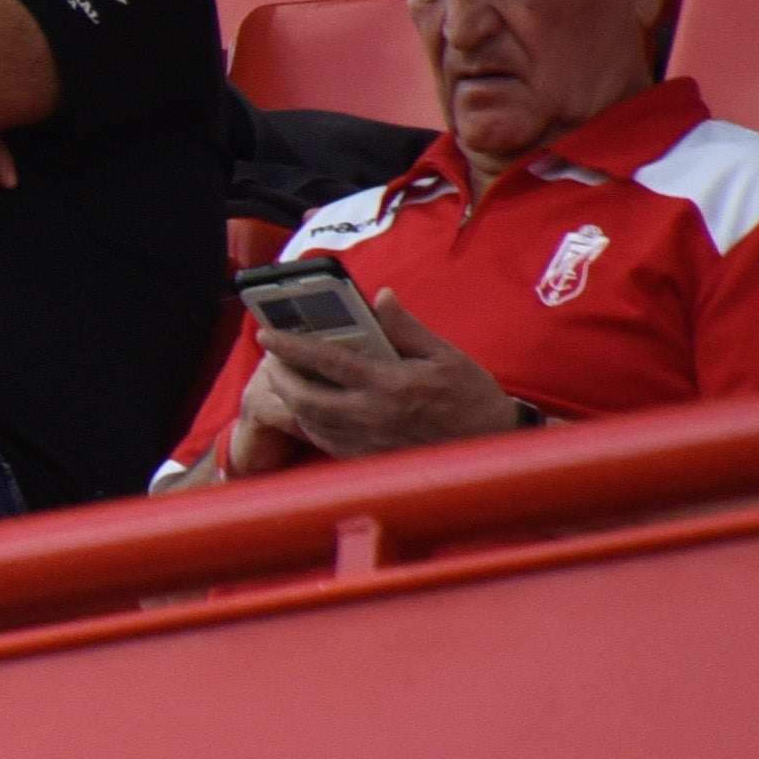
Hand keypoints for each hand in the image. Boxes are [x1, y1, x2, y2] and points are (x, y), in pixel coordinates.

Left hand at [233, 290, 519, 467]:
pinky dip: (309, 424)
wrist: (491, 446)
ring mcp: (368, 442)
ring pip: (311, 423)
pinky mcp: (370, 460)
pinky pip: (326, 443)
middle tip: (271, 359)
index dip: (291, 346)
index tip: (267, 333)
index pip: (327, 362)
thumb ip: (407, 327)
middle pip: (307, 397)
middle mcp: (373, 416)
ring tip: (284, 379)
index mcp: (390, 384)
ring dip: (290, 400)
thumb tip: (382, 297)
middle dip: (280, 376)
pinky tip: (308, 409)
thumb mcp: (445, 355)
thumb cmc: (472, 398)